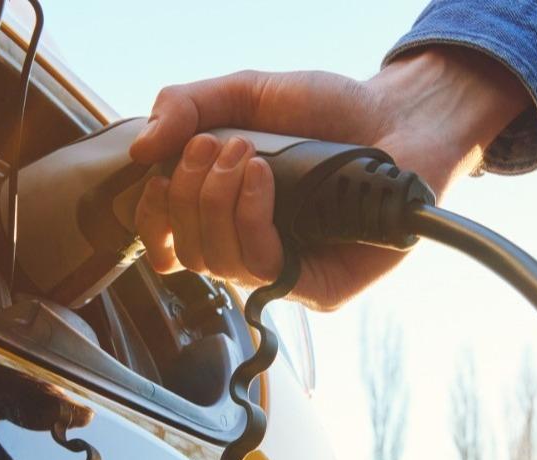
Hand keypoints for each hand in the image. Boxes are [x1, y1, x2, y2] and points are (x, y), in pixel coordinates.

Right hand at [130, 47, 528, 309]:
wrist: (397, 116)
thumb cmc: (328, 110)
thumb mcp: (246, 94)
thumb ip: (187, 106)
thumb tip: (140, 151)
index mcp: (228, 216)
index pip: (170, 245)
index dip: (151, 220)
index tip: (156, 176)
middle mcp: (254, 249)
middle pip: (188, 254)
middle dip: (188, 195)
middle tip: (214, 147)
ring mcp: (287, 272)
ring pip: (218, 264)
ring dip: (216, 202)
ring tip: (245, 155)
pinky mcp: (319, 288)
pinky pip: (263, 268)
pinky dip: (249, 217)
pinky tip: (263, 177)